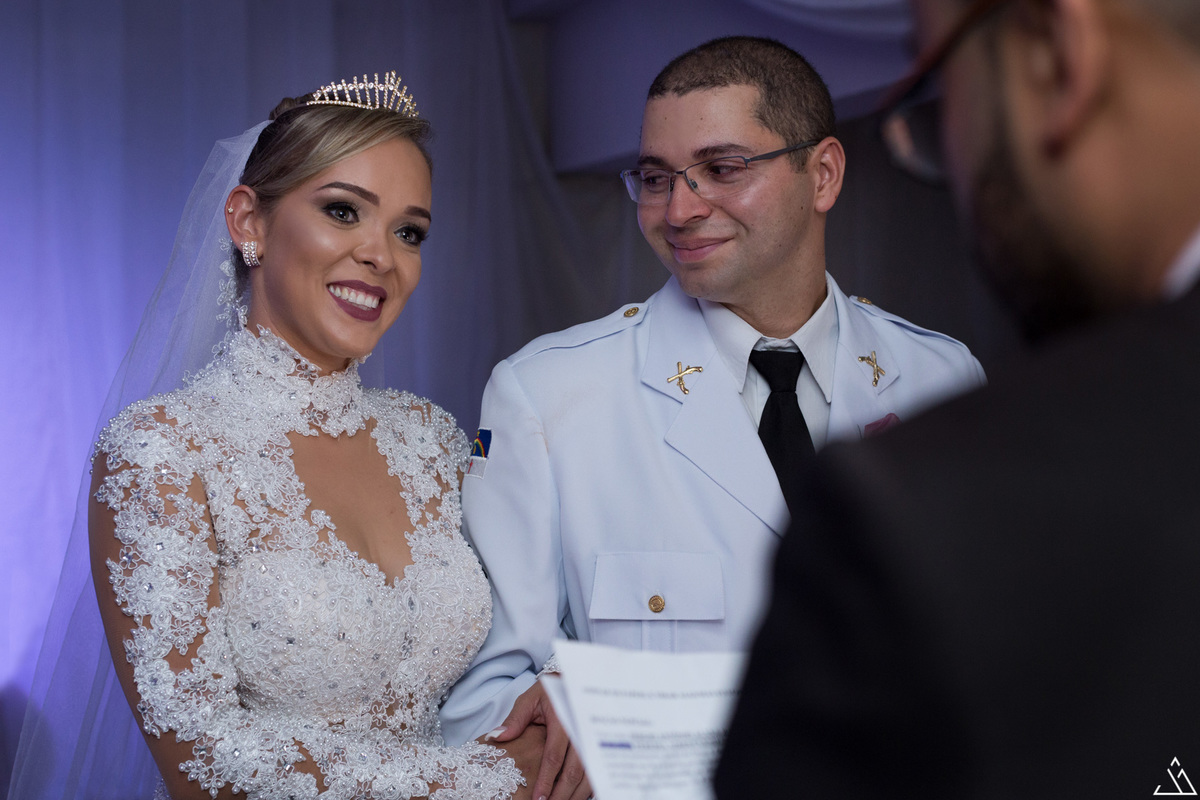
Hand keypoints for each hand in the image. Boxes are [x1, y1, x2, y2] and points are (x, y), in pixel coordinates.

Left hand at [487, 681, 591, 799]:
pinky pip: (597, 769)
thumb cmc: (550, 691)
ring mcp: (592, 738)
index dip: (546, 780)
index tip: (538, 799)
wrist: (574, 680)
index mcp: (563, 719)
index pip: (554, 756)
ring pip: (588, 774)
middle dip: (562, 794)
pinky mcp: (598, 743)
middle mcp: (581, 730)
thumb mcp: (530, 699)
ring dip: (576, 795)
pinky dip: (588, 787)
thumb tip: (497, 737)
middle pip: (574, 771)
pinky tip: (577, 797)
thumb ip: (515, 719)